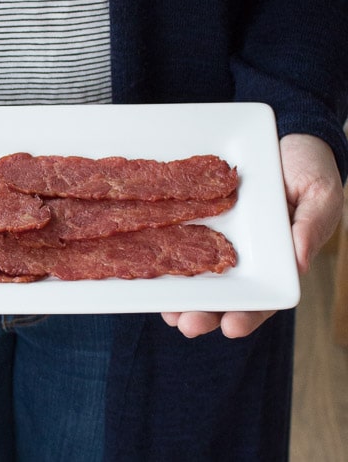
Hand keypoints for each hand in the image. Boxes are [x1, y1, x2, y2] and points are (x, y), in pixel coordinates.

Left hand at [162, 133, 343, 337]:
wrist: (280, 141)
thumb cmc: (308, 170)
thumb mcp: (320, 194)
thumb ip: (312, 225)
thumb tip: (300, 262)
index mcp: (275, 261)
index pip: (262, 299)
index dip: (247, 316)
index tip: (232, 328)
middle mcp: (242, 259)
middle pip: (221, 299)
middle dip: (204, 317)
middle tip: (188, 326)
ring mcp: (215, 242)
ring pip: (196, 280)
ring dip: (180, 301)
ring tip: (169, 315)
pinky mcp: (194, 222)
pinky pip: (177, 244)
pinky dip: (163, 261)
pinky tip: (149, 273)